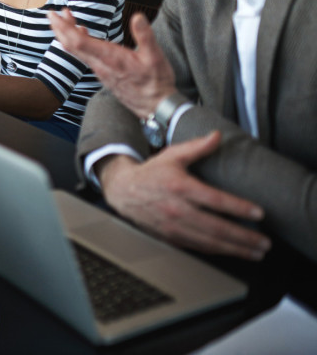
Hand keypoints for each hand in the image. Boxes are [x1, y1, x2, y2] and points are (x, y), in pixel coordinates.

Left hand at [49, 7, 175, 118]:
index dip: (64, 27)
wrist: (156, 107)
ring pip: (77, 51)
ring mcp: (100, 70)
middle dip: (60, 28)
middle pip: (72, 45)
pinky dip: (79, 43)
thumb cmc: (156, 82)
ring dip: (68, 34)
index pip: (78, 41)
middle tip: (53, 12)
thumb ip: (145, 35)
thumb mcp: (155, 56)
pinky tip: (83, 35)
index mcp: (109, 58)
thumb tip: (137, 16)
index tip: (54, 14)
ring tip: (68, 18)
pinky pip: (85, 56)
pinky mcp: (103, 74)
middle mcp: (100, 65)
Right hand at [98, 132, 270, 259]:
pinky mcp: (170, 237)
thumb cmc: (151, 172)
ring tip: (255, 252)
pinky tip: (232, 252)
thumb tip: (218, 136)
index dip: (239, 208)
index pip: (215, 200)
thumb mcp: (173, 155)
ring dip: (235, 249)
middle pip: (217, 227)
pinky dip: (217, 252)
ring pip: (209, 242)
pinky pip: (198, 248)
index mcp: (180, 186)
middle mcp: (177, 209)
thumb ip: (197, 147)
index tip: (259, 213)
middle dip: (243, 237)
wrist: (124, 190)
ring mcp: (173, 226)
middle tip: (264, 242)